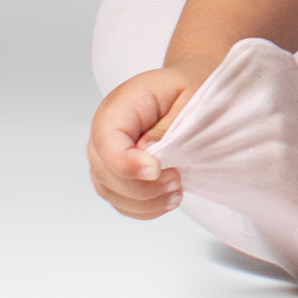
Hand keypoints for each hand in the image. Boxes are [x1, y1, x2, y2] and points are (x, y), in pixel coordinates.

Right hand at [88, 66, 202, 219]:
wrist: (189, 90)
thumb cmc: (190, 89)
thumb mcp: (191, 96)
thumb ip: (168, 124)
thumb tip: (146, 150)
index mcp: (120, 106)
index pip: (107, 141)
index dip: (126, 163)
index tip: (156, 171)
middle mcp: (106, 132)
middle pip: (106, 172)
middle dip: (143, 186)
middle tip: (176, 179)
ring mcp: (108, 157)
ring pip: (112, 192)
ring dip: (146, 201)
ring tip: (177, 190)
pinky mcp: (118, 177)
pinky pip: (122, 202)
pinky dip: (145, 209)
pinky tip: (168, 200)